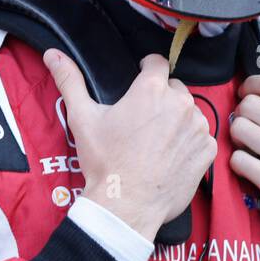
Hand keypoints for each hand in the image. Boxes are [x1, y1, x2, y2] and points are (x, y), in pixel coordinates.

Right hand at [44, 49, 215, 242]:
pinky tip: (169, 156)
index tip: (139, 81)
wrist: (126, 206)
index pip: (157, 62)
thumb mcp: (82, 118)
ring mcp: (198, 127)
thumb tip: (52, 54)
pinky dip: (188, 143)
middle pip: (174, 88)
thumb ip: (69, 81)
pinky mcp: (206, 150)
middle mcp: (181, 103)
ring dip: (176, 120)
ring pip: (189, 112)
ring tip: (155, 141)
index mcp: (152, 89)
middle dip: (160, 98)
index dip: (147, 69)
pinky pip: (200, 137)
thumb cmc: (105, 161)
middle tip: (142, 121)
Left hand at [229, 71, 259, 259]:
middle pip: (249, 105)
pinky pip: (238, 161)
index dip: (251, 85)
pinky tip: (249, 167)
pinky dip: (238, 163)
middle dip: (242, 113)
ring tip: (246, 145)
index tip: (247, 93)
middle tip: (247, 125)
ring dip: (236, 137)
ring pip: (239, 129)